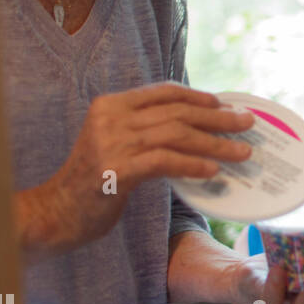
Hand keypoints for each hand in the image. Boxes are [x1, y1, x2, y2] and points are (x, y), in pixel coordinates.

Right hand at [22, 82, 253, 252]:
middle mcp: (110, 118)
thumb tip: (198, 126)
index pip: (164, 92)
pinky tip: (213, 170)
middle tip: (248, 124)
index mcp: (111, 105)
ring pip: (176, 135)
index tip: (226, 106)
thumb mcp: (116, 144)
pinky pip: (165, 161)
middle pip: (176, 112)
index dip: (199, 97)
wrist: (55, 212)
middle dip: (218, 118)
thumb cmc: (94, 181)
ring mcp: (111, 143)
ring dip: (215, 143)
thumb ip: (146, 130)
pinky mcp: (116, 170)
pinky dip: (193, 164)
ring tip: (242, 152)